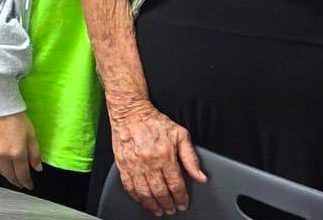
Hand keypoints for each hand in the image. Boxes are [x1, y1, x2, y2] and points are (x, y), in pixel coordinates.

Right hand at [0, 111, 42, 189]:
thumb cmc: (16, 117)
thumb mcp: (32, 135)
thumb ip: (35, 154)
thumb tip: (37, 168)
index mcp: (17, 153)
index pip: (22, 174)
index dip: (26, 182)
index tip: (29, 185)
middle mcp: (3, 155)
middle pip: (10, 175)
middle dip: (16, 181)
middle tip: (21, 184)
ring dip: (6, 176)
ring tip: (11, 177)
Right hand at [107, 100, 206, 214]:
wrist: (129, 112)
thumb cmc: (153, 121)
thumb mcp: (180, 134)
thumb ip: (191, 157)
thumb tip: (200, 176)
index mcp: (165, 155)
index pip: (175, 185)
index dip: (181, 198)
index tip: (183, 204)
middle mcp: (148, 162)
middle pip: (160, 192)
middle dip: (168, 204)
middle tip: (172, 210)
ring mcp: (133, 164)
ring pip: (144, 193)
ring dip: (152, 205)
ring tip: (158, 210)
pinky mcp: (121, 164)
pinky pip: (128, 186)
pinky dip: (136, 196)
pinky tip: (142, 200)